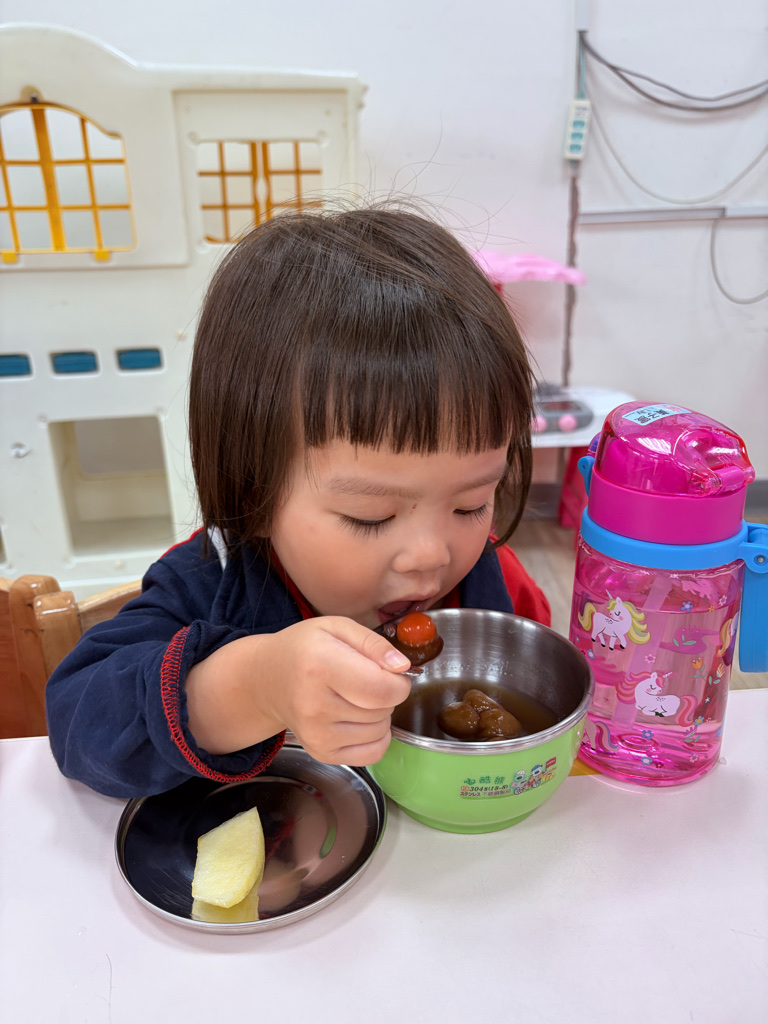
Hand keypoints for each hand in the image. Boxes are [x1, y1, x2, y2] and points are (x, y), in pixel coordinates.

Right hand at [259, 617, 413, 764]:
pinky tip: (358, 719)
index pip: (383, 689)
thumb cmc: (304, 649)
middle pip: (383, 710)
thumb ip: (374, 643)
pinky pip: (373, 754)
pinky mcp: (321, 752)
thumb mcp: (336, 627)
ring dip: (379, 714)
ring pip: (381, 731)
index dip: (398, 681)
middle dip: (386, 693)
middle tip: (364, 679)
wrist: (266, 680)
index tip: (389, 671)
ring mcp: (316, 734)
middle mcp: (315, 705)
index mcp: (320, 666)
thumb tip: (402, 667)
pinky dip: (375, 737)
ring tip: (355, 697)